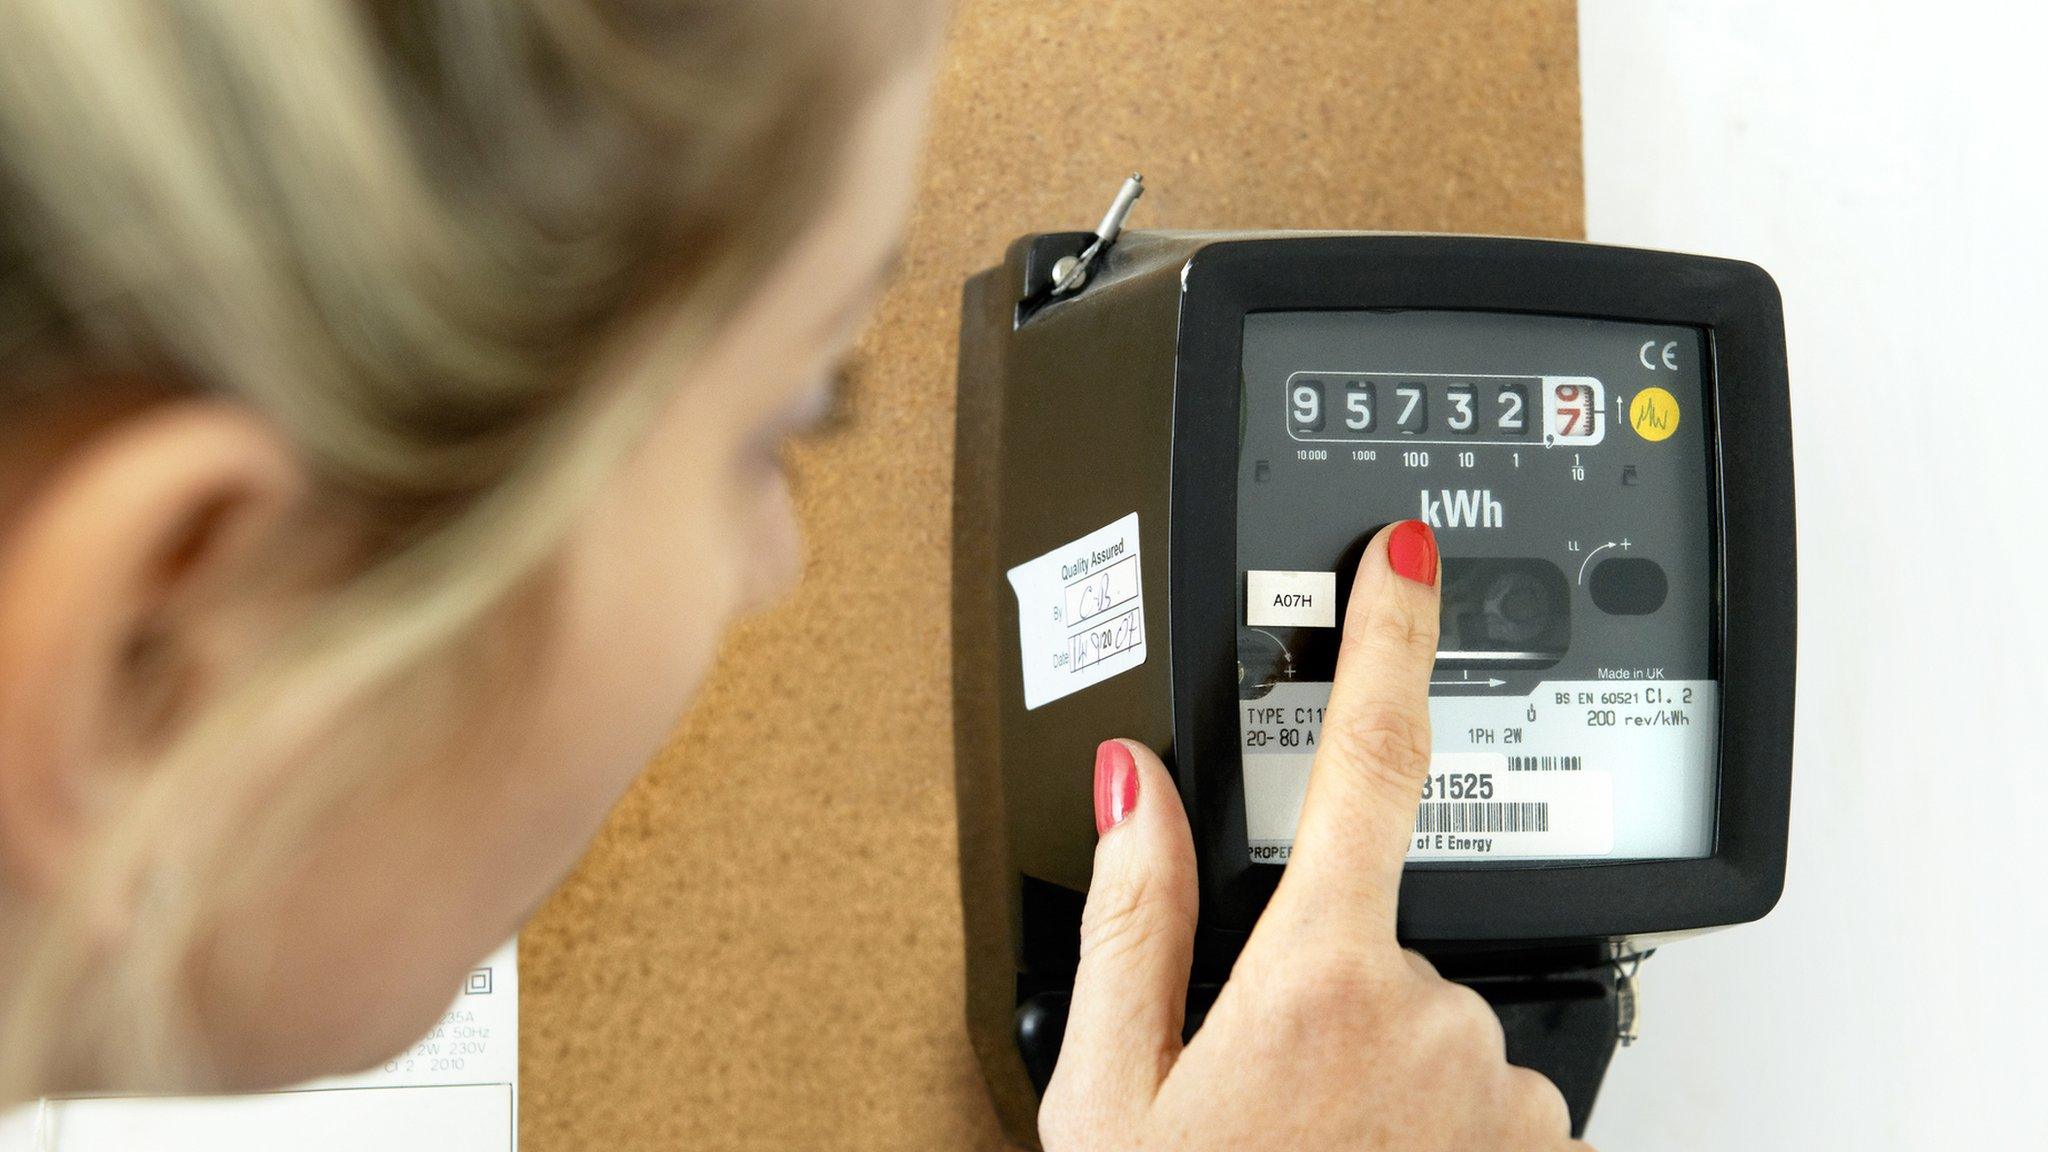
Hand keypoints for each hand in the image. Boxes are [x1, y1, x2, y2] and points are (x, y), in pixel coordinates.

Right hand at [1041, 520, 1587, 1150]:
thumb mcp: (1105, 1092)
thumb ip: (1130, 919)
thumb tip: (1135, 786)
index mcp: (1316, 978)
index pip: (1365, 760)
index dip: (1388, 637)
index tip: (1409, 555)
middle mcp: (1433, 1020)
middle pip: (1389, 931)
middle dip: (1335, 985)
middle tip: (1265, 1090)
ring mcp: (1503, 1096)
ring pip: (1444, 1021)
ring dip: (1388, 1066)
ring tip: (1317, 1149)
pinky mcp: (1547, 1151)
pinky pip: (1495, 1095)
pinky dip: (1444, 1122)